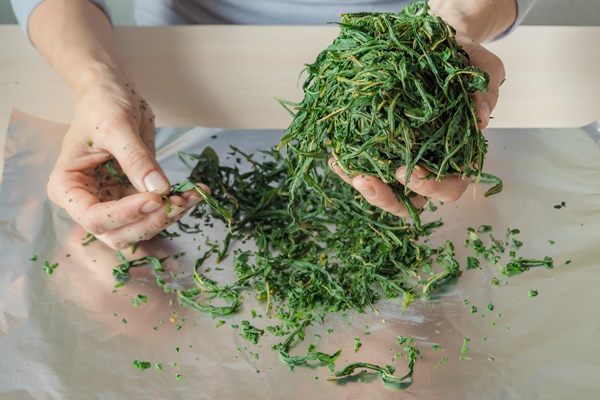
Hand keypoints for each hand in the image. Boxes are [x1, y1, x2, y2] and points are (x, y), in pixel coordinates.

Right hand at [47, 71, 208, 248]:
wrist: (112, 93)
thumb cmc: (103, 105)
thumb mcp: (117, 126)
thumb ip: (136, 159)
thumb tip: (158, 189)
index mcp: (67, 188)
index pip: (94, 218)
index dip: (125, 215)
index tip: (155, 199)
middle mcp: (87, 203)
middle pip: (118, 234)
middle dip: (151, 222)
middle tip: (180, 201)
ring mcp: (112, 204)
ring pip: (140, 229)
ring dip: (169, 217)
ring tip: (193, 195)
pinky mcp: (134, 199)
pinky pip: (155, 214)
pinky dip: (176, 207)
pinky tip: (194, 193)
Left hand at [331, 31, 504, 216]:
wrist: (438, 45)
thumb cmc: (464, 62)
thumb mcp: (483, 68)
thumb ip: (485, 92)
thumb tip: (480, 118)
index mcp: (459, 156)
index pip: (449, 187)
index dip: (430, 187)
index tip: (407, 171)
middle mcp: (430, 164)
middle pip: (410, 200)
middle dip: (386, 198)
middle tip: (365, 181)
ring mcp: (404, 158)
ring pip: (384, 190)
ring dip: (362, 186)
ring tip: (341, 167)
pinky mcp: (382, 147)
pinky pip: (365, 166)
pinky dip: (349, 165)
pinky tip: (334, 155)